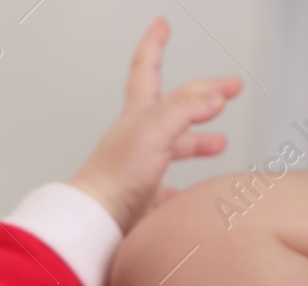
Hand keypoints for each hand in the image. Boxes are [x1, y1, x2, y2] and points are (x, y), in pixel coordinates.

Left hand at [67, 18, 240, 232]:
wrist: (94, 222)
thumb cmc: (114, 178)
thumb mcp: (153, 131)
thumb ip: (184, 109)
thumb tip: (211, 97)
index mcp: (137, 118)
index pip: (146, 71)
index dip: (154, 46)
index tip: (160, 25)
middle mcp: (136, 140)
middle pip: (174, 110)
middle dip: (203, 97)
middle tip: (230, 90)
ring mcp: (138, 168)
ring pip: (173, 148)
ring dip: (198, 142)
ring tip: (218, 143)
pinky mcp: (141, 198)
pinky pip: (165, 189)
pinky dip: (181, 186)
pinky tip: (189, 192)